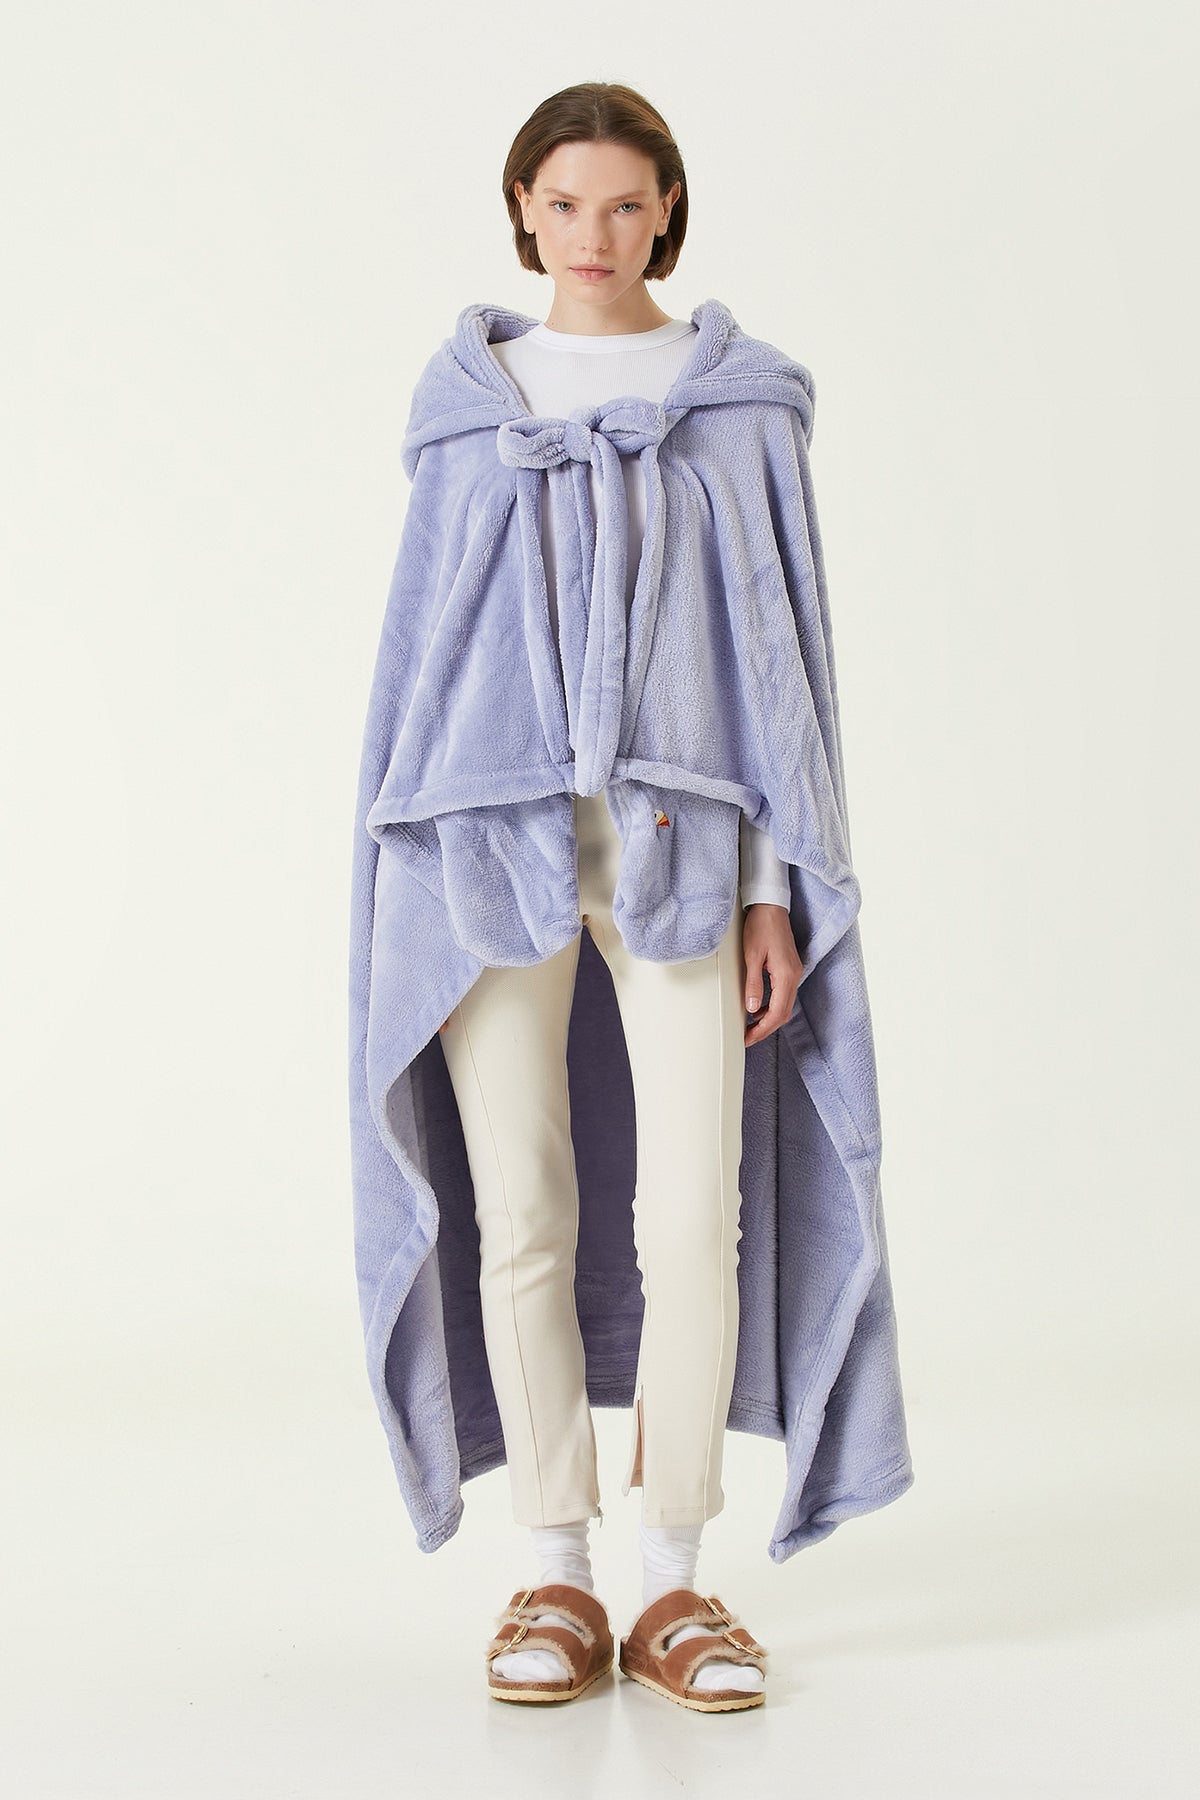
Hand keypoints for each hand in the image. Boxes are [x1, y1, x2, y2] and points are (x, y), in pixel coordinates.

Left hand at [742, 904, 803, 1046]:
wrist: (770, 906)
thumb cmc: (760, 926)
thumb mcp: (751, 956)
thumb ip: (753, 984)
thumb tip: (752, 1009)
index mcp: (786, 975)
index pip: (777, 1013)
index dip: (762, 1030)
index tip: (747, 1039)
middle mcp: (794, 976)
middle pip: (783, 1013)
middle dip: (765, 1029)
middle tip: (746, 1038)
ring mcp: (794, 972)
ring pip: (784, 1005)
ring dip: (768, 1019)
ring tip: (750, 1027)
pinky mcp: (789, 968)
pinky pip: (783, 994)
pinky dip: (771, 1006)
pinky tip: (758, 1009)